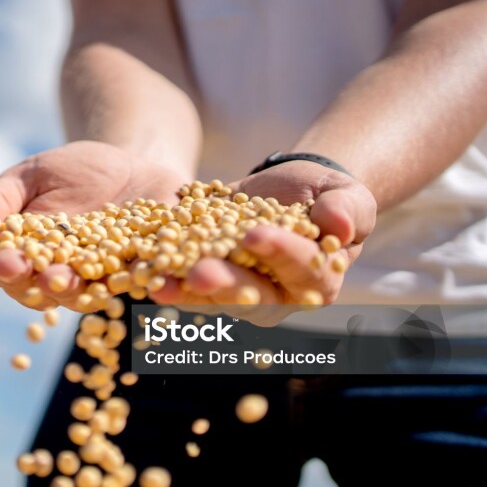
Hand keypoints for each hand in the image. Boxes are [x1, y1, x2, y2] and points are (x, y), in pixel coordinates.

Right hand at [0, 140, 188, 309]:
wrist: (131, 165)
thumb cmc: (71, 173)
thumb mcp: (27, 178)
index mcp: (19, 257)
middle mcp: (52, 277)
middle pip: (28, 289)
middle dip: (20, 278)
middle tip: (14, 266)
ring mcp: (93, 280)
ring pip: (75, 294)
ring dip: (65, 288)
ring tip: (57, 278)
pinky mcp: (133, 274)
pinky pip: (128, 282)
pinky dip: (125, 281)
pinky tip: (121, 272)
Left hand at [150, 161, 376, 321]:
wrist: (287, 190)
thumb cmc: (326, 197)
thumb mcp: (345, 194)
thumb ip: (348, 209)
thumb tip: (340, 225)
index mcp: (315, 281)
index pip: (299, 269)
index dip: (279, 253)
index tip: (257, 233)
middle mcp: (274, 296)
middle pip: (249, 294)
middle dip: (224, 283)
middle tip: (201, 273)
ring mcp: (235, 290)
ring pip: (208, 296)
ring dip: (182, 291)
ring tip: (158, 284)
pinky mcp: (202, 276)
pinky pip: (180, 281)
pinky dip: (159, 276)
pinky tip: (138, 270)